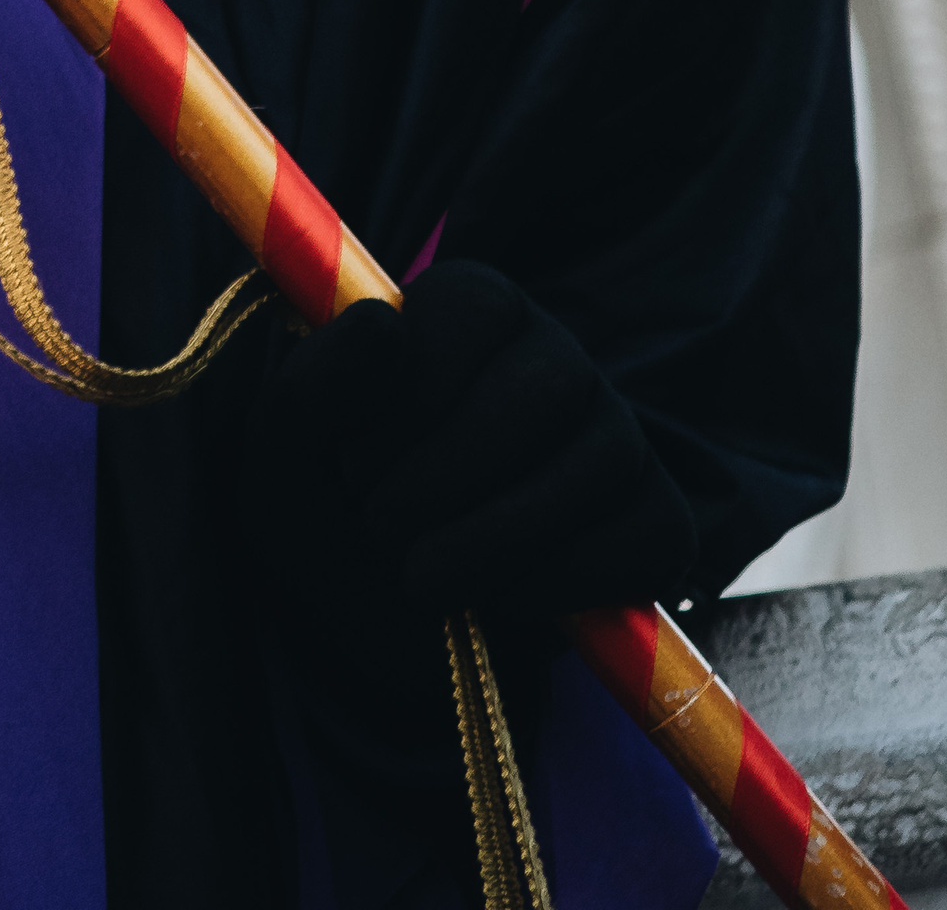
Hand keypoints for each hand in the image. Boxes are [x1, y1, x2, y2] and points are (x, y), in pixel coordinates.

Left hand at [257, 260, 696, 761]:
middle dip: (444, 477)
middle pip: (541, 388)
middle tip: (380, 531)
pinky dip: (557, 585)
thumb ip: (311, 388)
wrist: (389, 637)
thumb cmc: (337, 520)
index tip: (353, 461)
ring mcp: (616, 436)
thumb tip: (384, 324)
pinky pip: (639, 539)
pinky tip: (497, 599)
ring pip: (597, 461)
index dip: (407, 394)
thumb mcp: (289, 460)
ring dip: (490, 540)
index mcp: (468, 308)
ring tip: (422, 579)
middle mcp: (555, 354)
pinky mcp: (657, 521)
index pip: (471, 308)